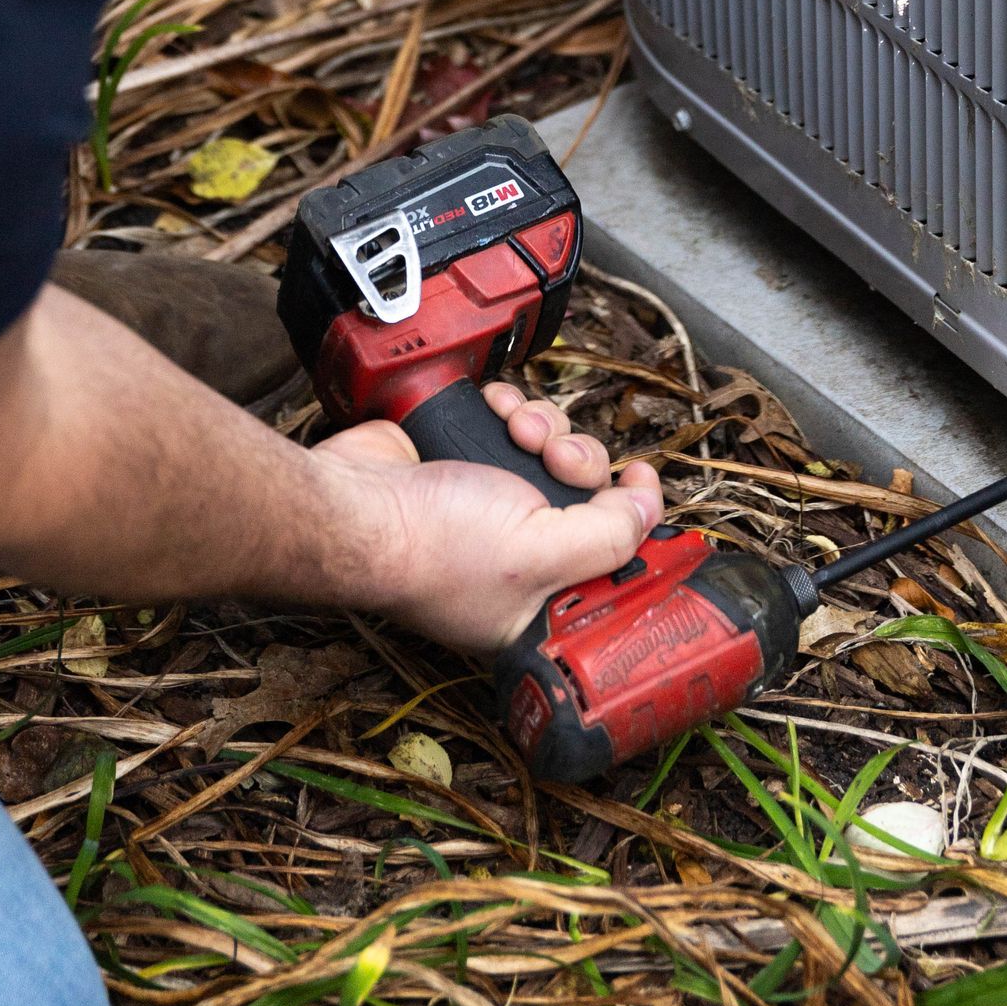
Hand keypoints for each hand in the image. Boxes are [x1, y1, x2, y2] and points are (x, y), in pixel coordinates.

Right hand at [311, 382, 661, 653]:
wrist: (357, 500)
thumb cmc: (434, 547)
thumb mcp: (541, 553)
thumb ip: (608, 534)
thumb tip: (649, 506)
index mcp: (541, 596)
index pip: (614, 555)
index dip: (632, 514)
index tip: (637, 480)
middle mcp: (520, 552)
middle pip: (590, 488)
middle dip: (578, 457)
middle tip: (554, 457)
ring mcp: (493, 503)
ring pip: (556, 445)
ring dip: (544, 426)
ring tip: (516, 429)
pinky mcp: (472, 457)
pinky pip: (518, 422)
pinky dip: (511, 409)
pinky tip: (495, 411)